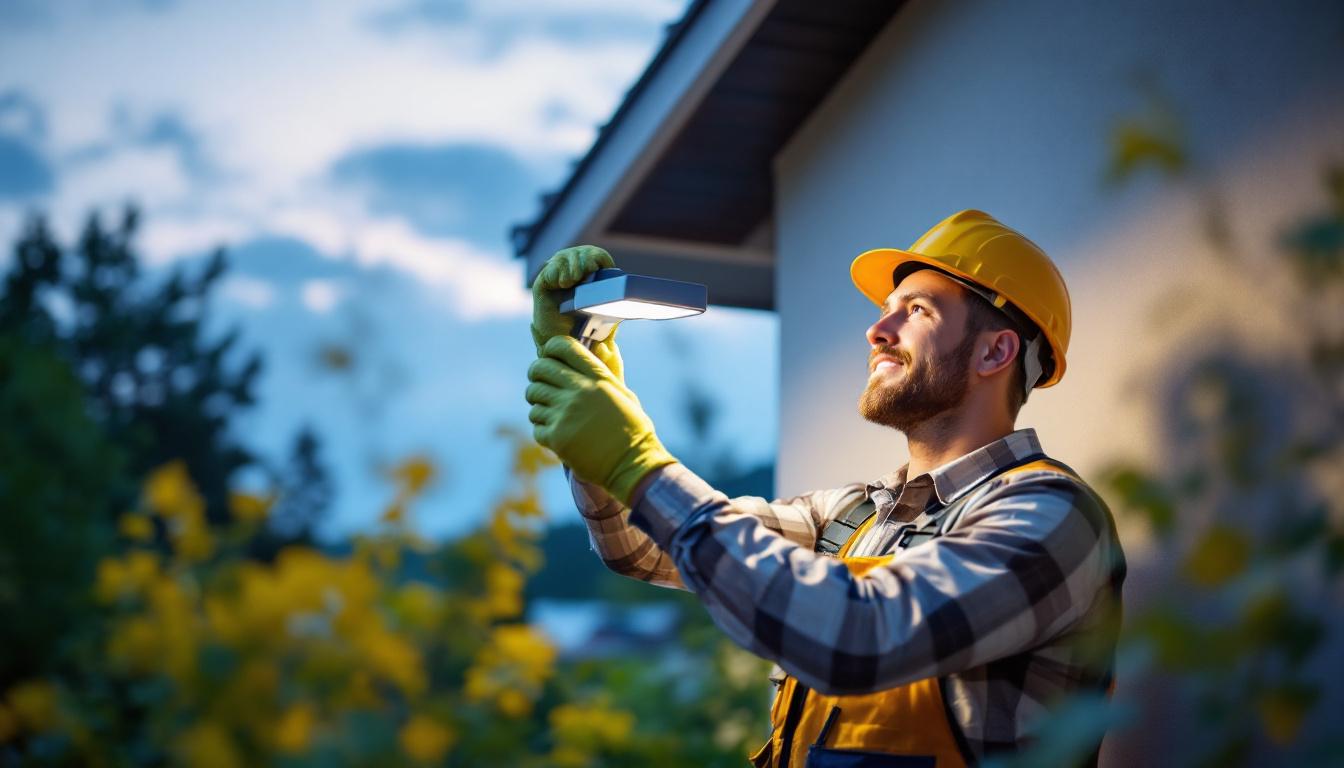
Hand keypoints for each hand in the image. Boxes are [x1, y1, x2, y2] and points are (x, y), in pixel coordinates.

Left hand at [526, 336, 675, 504]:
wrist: (632, 464)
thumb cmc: (632, 429)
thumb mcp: (624, 393)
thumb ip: (607, 370)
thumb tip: (601, 345)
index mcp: (597, 377)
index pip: (562, 347)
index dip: (551, 349)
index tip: (550, 357)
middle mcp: (579, 390)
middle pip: (539, 368)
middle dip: (536, 375)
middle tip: (542, 384)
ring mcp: (566, 413)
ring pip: (533, 397)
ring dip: (539, 405)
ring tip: (552, 413)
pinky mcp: (557, 436)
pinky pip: (536, 425)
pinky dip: (543, 430)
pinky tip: (557, 434)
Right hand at [530, 245, 624, 380]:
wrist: (564, 346)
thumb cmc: (586, 333)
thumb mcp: (605, 321)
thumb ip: (614, 313)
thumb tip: (632, 306)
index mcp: (593, 276)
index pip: (597, 256)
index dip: (597, 258)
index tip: (596, 267)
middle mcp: (576, 272)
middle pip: (581, 253)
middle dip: (582, 259)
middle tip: (582, 273)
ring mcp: (559, 276)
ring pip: (565, 257)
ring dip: (569, 265)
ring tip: (570, 280)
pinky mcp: (544, 283)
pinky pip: (549, 268)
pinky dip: (555, 271)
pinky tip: (561, 282)